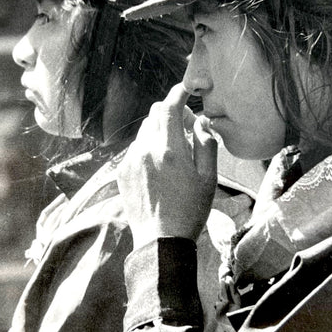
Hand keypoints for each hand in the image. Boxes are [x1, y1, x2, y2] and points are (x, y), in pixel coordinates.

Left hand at [117, 83, 218, 249]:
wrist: (161, 240)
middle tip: (186, 128)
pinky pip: (135, 149)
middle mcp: (146, 151)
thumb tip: (201, 123)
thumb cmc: (190, 211)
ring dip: (159, 131)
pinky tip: (159, 168)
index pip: (170, 108)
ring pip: (144, 132)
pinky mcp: (123, 173)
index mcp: (170, 150)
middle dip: (170, 113)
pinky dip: (148, 148)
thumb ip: (206, 145)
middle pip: (154, 115)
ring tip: (173, 152)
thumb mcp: (209, 178)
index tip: (185, 91)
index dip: (178, 94)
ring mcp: (131, 162)